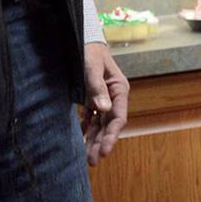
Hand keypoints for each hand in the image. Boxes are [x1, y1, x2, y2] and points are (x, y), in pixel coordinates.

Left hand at [81, 42, 129, 165]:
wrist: (82, 40)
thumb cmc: (89, 52)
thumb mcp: (92, 67)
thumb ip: (96, 88)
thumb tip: (103, 110)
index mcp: (119, 89)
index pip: (118, 118)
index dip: (111, 136)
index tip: (104, 151)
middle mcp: (113, 97)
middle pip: (109, 125)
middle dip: (101, 143)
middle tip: (92, 161)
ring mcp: (103, 99)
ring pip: (100, 124)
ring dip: (94, 140)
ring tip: (87, 158)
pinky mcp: (92, 99)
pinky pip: (91, 119)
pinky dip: (86, 130)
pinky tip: (81, 141)